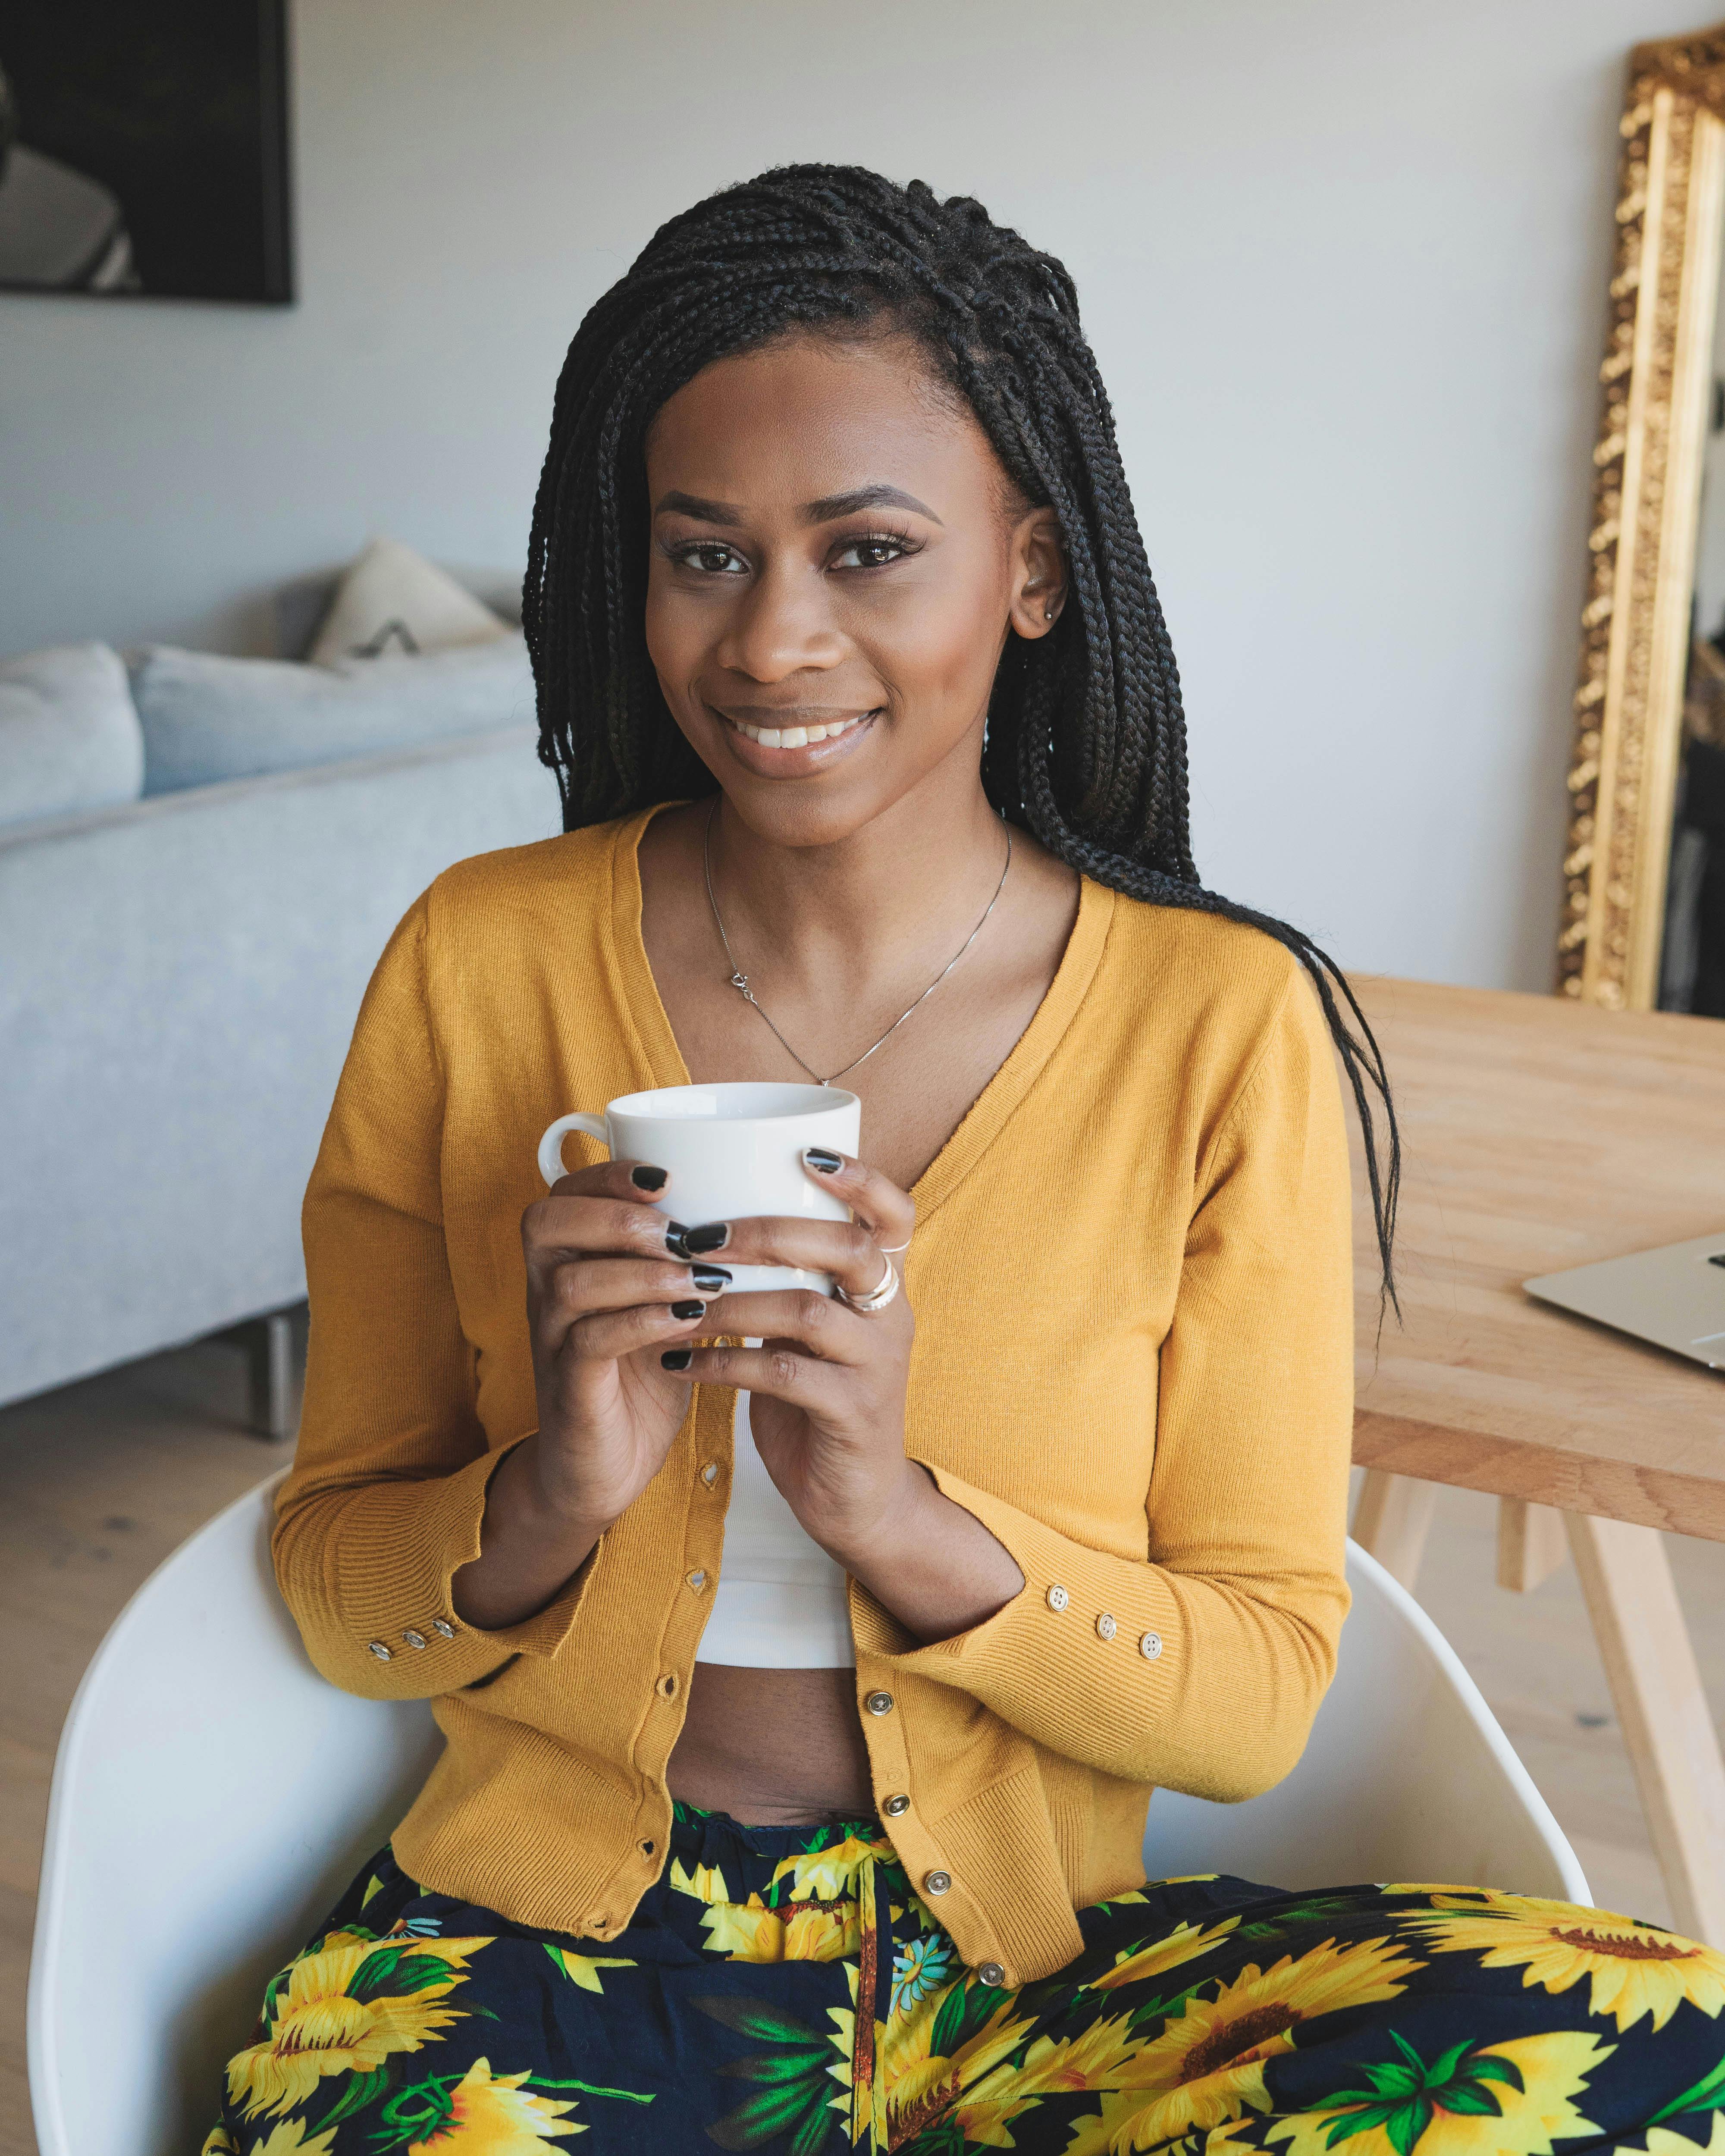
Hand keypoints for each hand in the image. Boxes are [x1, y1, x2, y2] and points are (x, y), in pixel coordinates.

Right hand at [520, 1157, 735, 1529]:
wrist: (605, 1468)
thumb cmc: (641, 1373)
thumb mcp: (658, 1305)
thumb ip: (679, 1258)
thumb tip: (750, 1202)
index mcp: (566, 1263)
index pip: (563, 1194)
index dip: (607, 1175)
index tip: (667, 1174)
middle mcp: (546, 1293)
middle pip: (546, 1225)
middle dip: (617, 1216)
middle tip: (681, 1232)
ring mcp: (552, 1341)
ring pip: (572, 1283)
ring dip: (643, 1272)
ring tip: (702, 1277)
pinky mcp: (569, 1389)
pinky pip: (590, 1342)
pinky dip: (642, 1323)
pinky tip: (688, 1320)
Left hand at [668, 1150, 917, 1568]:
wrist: (857, 1503)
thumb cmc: (820, 1401)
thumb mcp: (815, 1332)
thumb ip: (791, 1280)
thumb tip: (714, 1217)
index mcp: (885, 1288)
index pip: (895, 1215)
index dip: (861, 1178)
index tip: (806, 1152)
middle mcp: (892, 1317)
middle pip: (847, 1249)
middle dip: (767, 1232)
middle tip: (699, 1234)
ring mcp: (877, 1367)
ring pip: (807, 1311)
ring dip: (733, 1301)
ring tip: (681, 1300)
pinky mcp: (851, 1415)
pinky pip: (782, 1376)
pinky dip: (724, 1363)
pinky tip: (681, 1364)